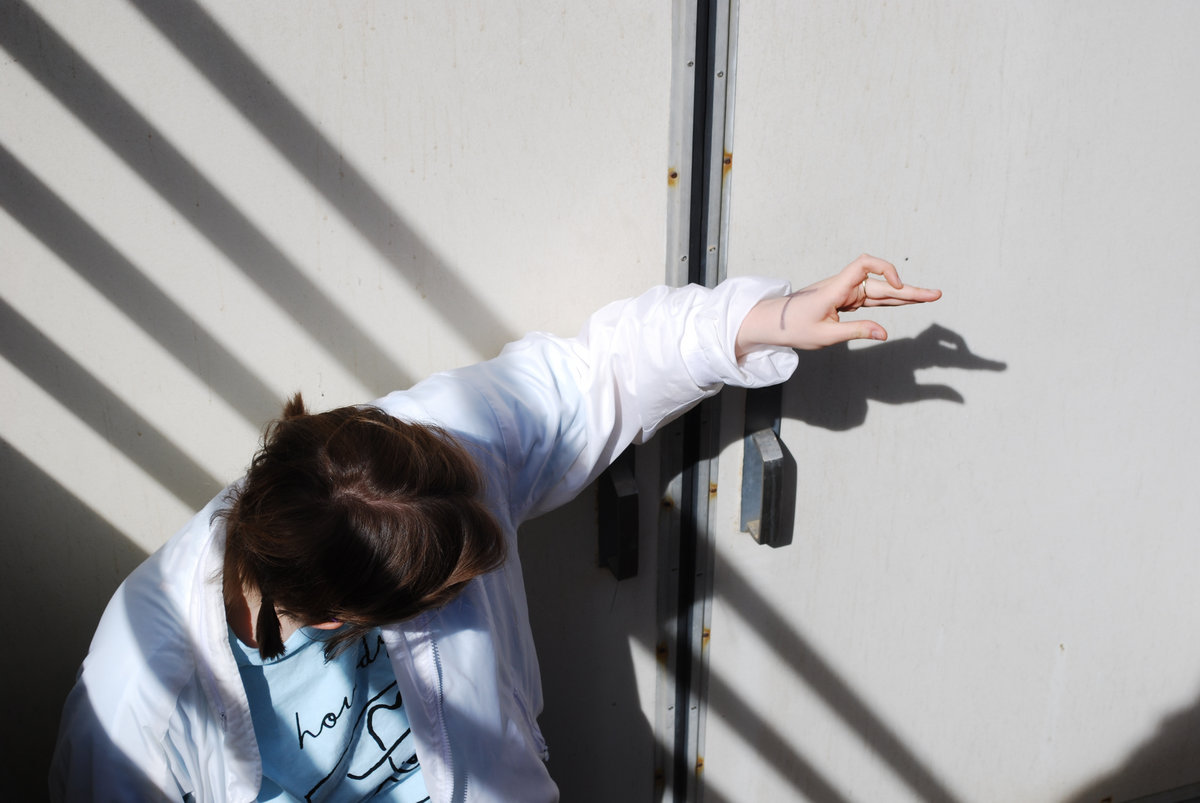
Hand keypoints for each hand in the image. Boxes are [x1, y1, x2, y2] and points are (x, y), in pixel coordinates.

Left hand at [735, 254, 941, 354]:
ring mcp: (845, 292)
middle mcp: (843, 286)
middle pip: (881, 283)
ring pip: (880, 292)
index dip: (885, 269)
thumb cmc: (794, 327)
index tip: (896, 286)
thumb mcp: (826, 336)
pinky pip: (872, 299)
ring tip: (929, 298)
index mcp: (836, 288)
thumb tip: (885, 334)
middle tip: (935, 295)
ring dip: (903, 296)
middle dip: (908, 290)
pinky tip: (906, 302)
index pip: (864, 265)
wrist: (774, 323)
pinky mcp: (845, 300)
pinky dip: (889, 302)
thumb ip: (856, 332)